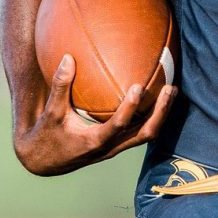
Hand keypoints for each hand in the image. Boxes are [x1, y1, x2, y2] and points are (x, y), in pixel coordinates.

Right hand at [14, 54, 176, 175]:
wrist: (44, 161)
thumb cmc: (47, 133)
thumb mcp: (51, 111)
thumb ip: (60, 85)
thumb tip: (69, 57)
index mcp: (94, 141)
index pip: (118, 126)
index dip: (130, 108)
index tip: (138, 87)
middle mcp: (110, 147)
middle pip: (145, 133)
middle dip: (160, 112)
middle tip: (170, 88)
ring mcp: (117, 147)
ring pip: (147, 134)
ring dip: (162, 114)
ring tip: (172, 89)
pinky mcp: (118, 144)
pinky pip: (141, 130)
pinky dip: (152, 115)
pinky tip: (158, 95)